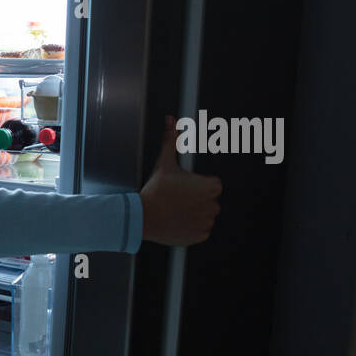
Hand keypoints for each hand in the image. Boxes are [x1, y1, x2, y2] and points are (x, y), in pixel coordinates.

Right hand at [140, 116, 220, 245]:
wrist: (142, 217)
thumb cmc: (155, 190)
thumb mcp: (164, 164)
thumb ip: (171, 141)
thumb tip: (170, 120)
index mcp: (210, 186)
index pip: (213, 185)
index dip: (197, 185)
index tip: (184, 188)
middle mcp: (213, 204)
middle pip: (210, 200)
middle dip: (197, 200)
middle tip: (177, 199)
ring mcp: (207, 221)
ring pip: (205, 215)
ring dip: (195, 214)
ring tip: (176, 210)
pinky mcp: (201, 235)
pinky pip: (201, 230)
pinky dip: (192, 228)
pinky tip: (178, 221)